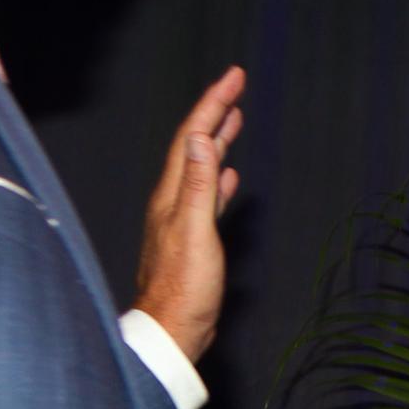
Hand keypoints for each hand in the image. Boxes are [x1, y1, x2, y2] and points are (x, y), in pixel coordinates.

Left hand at [131, 65, 247, 362]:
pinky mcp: (194, 238)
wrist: (173, 330)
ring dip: (218, 141)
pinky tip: (231, 178)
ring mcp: (182, 219)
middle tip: (235, 86)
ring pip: (202, 167)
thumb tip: (200, 137)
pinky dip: (221, 179)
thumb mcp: (195, 231)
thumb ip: (199, 184)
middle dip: (215, 112)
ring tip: (234, 120)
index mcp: (173, 195)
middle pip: (194, 146)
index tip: (234, 77)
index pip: (192, 137)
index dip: (213, 103)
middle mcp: (173, 201)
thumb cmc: (185, 288)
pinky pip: (209, 195)